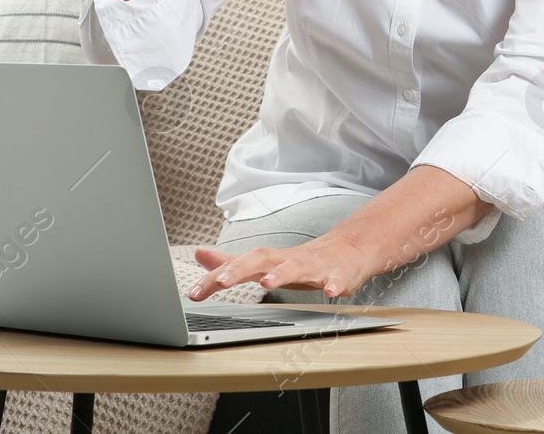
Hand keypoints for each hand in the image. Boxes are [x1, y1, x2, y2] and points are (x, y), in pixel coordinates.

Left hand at [189, 234, 375, 301]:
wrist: (348, 251)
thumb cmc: (304, 260)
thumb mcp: (265, 263)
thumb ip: (232, 262)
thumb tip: (200, 255)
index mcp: (269, 260)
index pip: (238, 263)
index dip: (215, 276)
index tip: (194, 293)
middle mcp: (288, 259)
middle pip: (261, 258)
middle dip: (239, 269)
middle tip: (220, 282)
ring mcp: (314, 266)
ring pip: (296, 266)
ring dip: (281, 273)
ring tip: (267, 283)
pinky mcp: (338, 275)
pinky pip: (336, 279)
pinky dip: (333, 284)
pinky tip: (330, 291)